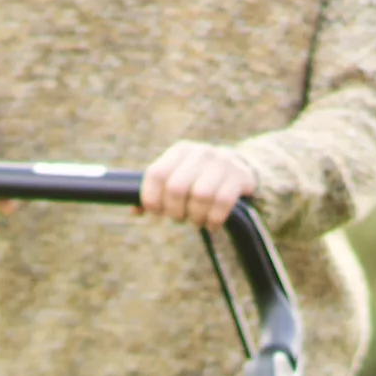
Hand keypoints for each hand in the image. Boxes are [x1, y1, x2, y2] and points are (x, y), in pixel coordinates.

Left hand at [140, 139, 256, 226]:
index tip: (157, 212)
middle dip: (174, 211)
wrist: (239, 167)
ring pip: (201, 195)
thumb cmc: (198, 178)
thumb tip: (135, 211)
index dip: (152, 198)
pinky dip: (214, 219)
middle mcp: (200, 153)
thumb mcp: (177, 177)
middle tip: (179, 218)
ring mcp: (222, 162)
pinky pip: (223, 202)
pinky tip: (212, 224)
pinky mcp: (240, 176)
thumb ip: (155, 192)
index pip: (156, 174)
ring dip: (196, 216)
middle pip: (176, 187)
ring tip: (197, 221)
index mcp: (179, 151)